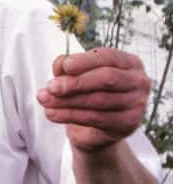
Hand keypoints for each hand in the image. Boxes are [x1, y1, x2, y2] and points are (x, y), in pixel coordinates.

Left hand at [36, 48, 150, 152]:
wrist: (97, 126)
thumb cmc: (88, 90)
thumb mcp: (77, 73)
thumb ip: (68, 65)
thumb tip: (61, 65)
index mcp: (128, 62)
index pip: (108, 57)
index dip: (85, 61)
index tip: (64, 67)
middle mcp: (138, 81)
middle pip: (107, 79)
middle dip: (75, 82)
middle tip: (51, 87)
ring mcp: (137, 104)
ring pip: (99, 100)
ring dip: (67, 101)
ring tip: (44, 100)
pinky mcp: (128, 124)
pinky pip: (96, 118)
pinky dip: (70, 115)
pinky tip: (52, 113)